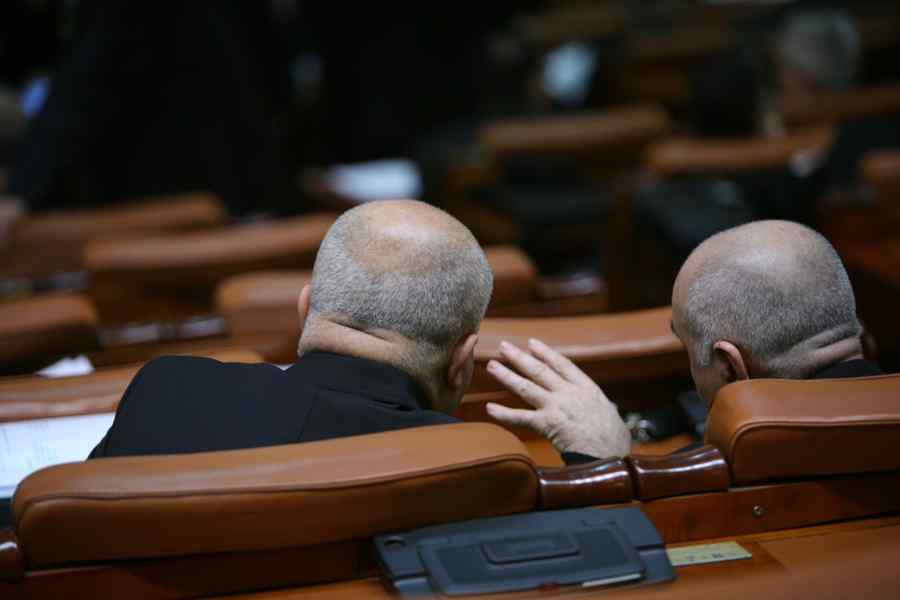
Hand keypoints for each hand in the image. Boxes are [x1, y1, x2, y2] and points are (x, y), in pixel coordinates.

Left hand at [485, 338, 630, 458]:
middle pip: (540, 371)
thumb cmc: (615, 441)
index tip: (532, 343)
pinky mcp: (548, 424)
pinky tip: (489, 408)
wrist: (610, 456)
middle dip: (520, 358)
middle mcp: (569, 393)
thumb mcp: (611, 415)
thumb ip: (601, 407)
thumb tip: (605, 407)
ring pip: (527, 388)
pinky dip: (504, 414)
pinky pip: (521, 418)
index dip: (546, 353)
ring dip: (507, 376)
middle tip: (503, 347)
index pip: (562, 365)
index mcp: (586, 389)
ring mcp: (557, 407)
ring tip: (492, 366)